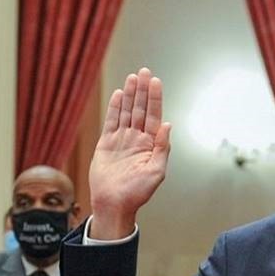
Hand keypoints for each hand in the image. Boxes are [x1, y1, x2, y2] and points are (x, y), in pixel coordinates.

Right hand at [88, 68, 171, 239]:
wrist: (113, 204)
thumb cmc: (137, 193)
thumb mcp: (156, 171)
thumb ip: (162, 147)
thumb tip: (168, 125)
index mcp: (150, 145)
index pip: (154, 116)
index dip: (155, 98)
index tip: (155, 82)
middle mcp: (136, 139)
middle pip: (140, 109)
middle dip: (142, 91)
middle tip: (144, 71)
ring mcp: (121, 140)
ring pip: (126, 112)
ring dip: (130, 95)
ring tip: (132, 77)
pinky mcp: (106, 144)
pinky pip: (111, 121)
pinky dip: (115, 108)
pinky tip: (119, 95)